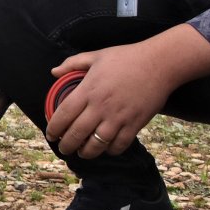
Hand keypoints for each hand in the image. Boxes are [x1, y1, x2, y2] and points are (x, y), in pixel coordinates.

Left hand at [46, 41, 175, 158]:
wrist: (160, 64)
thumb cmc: (127, 58)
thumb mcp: (96, 56)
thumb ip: (72, 64)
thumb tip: (54, 72)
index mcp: (88, 90)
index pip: (64, 115)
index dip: (54, 128)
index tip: (50, 135)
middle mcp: (101, 107)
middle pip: (77, 133)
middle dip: (67, 145)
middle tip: (63, 148)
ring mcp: (118, 117)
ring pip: (97, 144)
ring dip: (87, 152)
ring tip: (82, 153)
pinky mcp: (135, 124)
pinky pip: (119, 145)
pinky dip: (110, 150)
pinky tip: (105, 149)